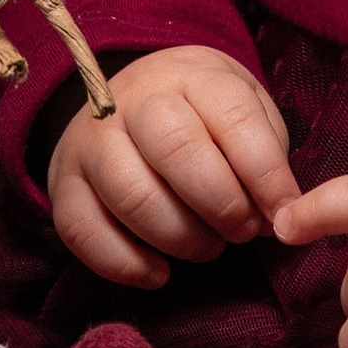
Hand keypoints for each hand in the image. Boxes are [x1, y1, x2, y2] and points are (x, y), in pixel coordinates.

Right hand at [49, 45, 301, 288]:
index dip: (267, 174)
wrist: (128, 100)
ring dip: (182, 239)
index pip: (233, 119)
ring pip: (133, 197)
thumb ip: (266, 154)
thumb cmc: (202, 115)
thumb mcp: (244, 108)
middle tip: (243, 231)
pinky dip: (126, 264)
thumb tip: (278, 216)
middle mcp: (133, 101)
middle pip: (177, 152)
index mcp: (191, 75)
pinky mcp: (63, 184)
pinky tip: (159, 272)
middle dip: (222, 205)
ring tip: (208, 246)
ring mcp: (91, 141)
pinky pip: (84, 232)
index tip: (284, 213)